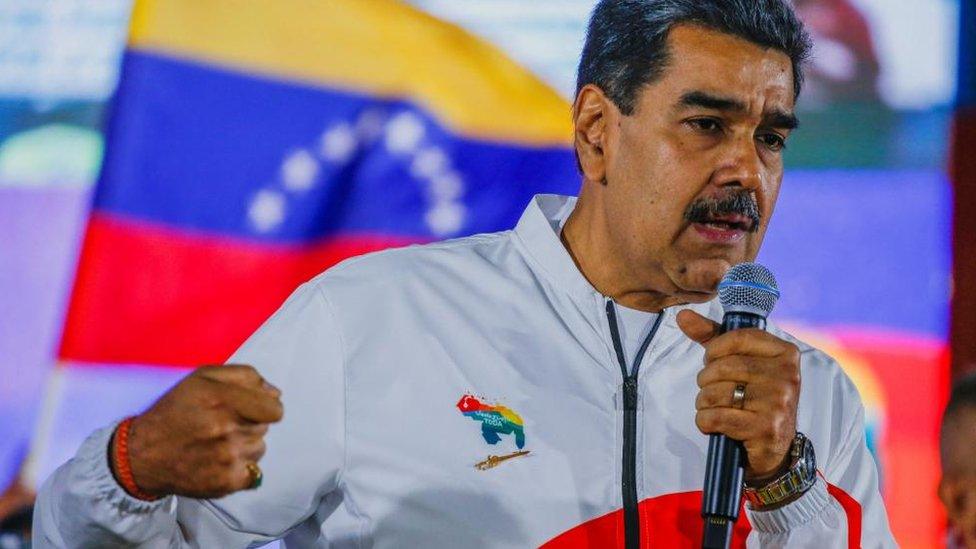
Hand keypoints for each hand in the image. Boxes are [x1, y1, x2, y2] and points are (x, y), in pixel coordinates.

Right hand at [121, 364, 283, 497]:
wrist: (142, 454)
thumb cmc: (175, 410)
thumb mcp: (202, 377)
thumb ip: (244, 376)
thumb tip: (275, 393)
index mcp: (222, 399)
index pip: (274, 409)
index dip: (266, 407)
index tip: (253, 409)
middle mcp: (226, 428)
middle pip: (265, 427)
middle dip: (250, 423)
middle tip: (223, 425)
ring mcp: (228, 457)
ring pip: (259, 448)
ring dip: (245, 445)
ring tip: (218, 443)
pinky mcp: (226, 482)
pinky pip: (254, 472)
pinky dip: (242, 468)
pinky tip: (220, 461)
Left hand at [676, 309, 800, 479]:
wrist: (773, 448)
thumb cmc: (753, 398)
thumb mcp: (738, 362)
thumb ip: (711, 337)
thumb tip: (683, 315)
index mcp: (785, 353)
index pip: (738, 337)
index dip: (714, 350)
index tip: (712, 361)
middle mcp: (787, 376)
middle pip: (724, 367)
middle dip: (706, 380)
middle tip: (713, 390)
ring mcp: (779, 403)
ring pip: (716, 392)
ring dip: (704, 403)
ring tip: (715, 408)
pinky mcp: (766, 428)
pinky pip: (716, 417)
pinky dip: (705, 422)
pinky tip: (715, 424)